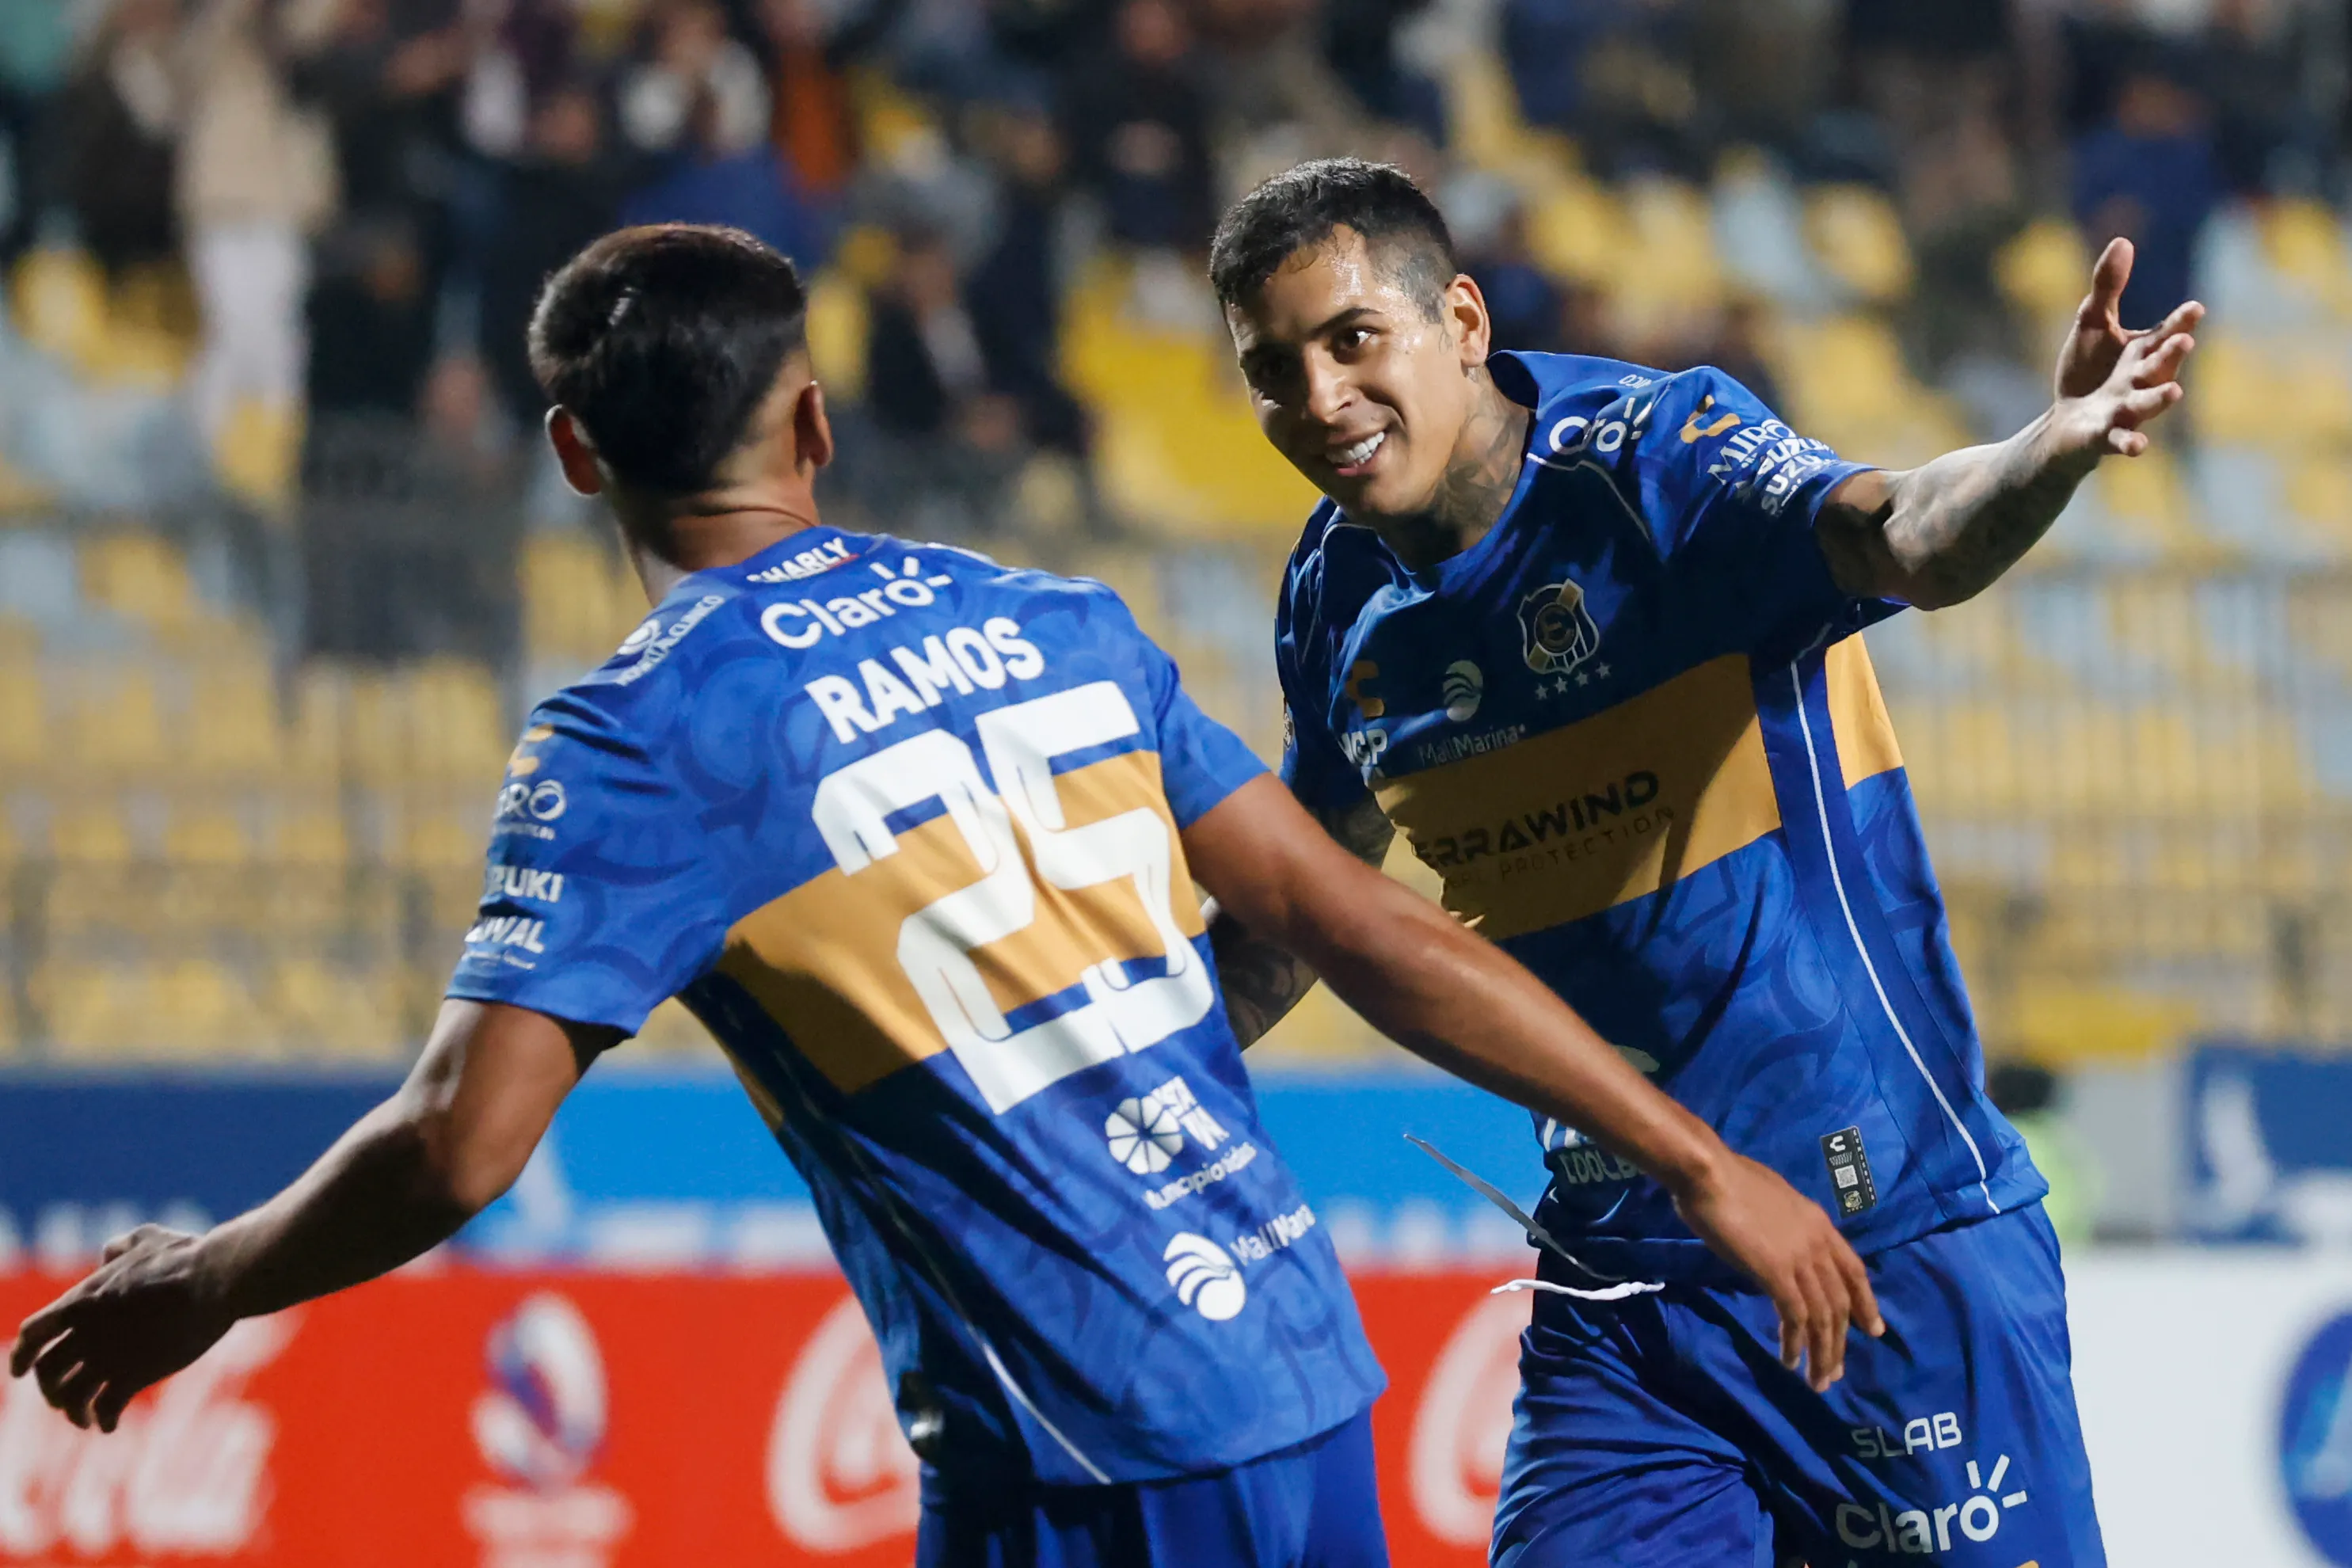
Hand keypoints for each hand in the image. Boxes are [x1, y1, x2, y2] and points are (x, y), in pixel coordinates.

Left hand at [8, 1225, 238, 1432]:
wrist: (216, 1278)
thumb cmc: (188, 1255)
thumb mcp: (148, 1238)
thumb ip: (120, 1247)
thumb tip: (107, 1256)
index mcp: (82, 1300)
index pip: (32, 1334)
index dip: (22, 1355)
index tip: (21, 1371)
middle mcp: (86, 1331)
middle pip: (48, 1372)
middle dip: (51, 1390)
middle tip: (63, 1400)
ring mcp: (109, 1354)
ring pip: (71, 1397)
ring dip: (75, 1413)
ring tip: (88, 1419)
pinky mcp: (135, 1374)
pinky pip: (106, 1408)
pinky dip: (104, 1421)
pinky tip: (112, 1425)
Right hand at [1669, 1154, 1884, 1391]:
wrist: (1708, 1174)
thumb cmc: (1728, 1179)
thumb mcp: (1772, 1200)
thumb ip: (1785, 1226)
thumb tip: (1780, 1245)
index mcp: (1820, 1224)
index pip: (1854, 1270)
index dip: (1866, 1303)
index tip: (1872, 1329)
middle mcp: (1818, 1244)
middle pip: (1840, 1302)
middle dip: (1840, 1342)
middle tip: (1835, 1373)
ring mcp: (1800, 1259)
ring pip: (1823, 1317)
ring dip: (1822, 1353)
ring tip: (1817, 1381)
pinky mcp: (1776, 1273)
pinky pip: (1795, 1318)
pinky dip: (1795, 1344)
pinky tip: (1789, 1361)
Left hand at [2048, 237, 2202, 462]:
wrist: (2066, 424)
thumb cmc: (2087, 371)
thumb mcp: (2094, 323)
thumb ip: (2109, 287)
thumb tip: (2123, 240)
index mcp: (2143, 351)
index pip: (2166, 333)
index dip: (2180, 323)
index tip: (2194, 309)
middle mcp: (2141, 380)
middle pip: (2160, 367)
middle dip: (2172, 356)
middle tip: (2183, 342)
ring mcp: (2127, 410)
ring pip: (2148, 404)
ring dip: (2160, 399)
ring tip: (2174, 392)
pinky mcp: (2107, 436)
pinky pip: (2123, 440)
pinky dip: (2131, 442)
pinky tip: (2138, 446)